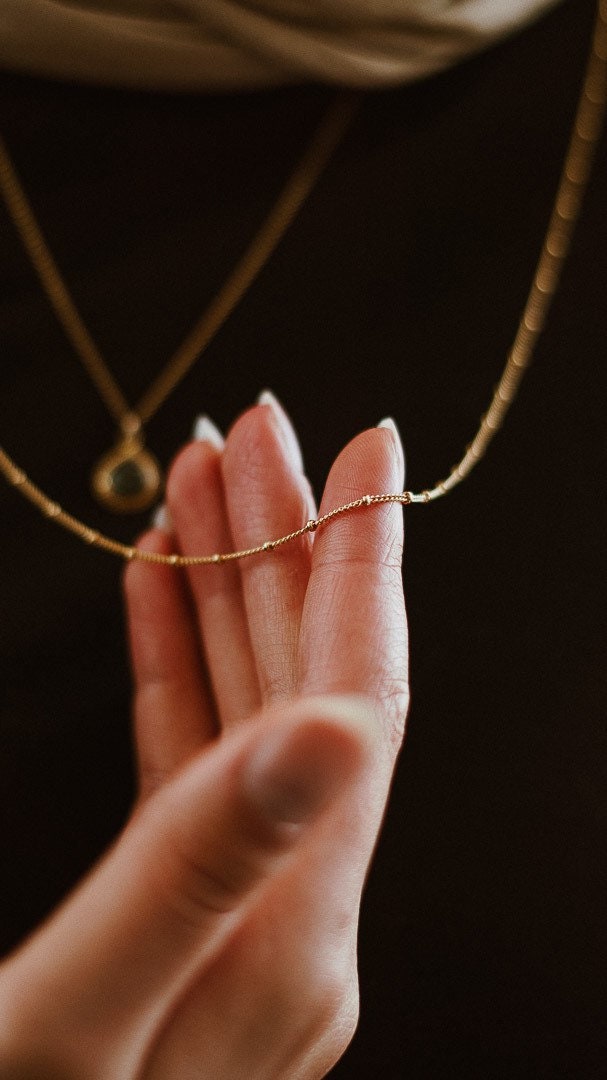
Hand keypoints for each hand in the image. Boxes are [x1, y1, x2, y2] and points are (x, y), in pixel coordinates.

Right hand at [0, 396, 407, 1078]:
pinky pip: (195, 754)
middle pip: (308, 678)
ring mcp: (244, 902)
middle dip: (286, 543)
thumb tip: (338, 725)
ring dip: (230, 586)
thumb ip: (206, 868)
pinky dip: (182, 660)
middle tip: (257, 429)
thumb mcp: (78, 1022)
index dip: (365, 560)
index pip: (354, 695)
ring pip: (251, 702)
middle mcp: (295, 903)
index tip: (366, 447)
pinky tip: (163, 592)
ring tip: (201, 481)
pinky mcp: (181, 904)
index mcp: (296, 923)